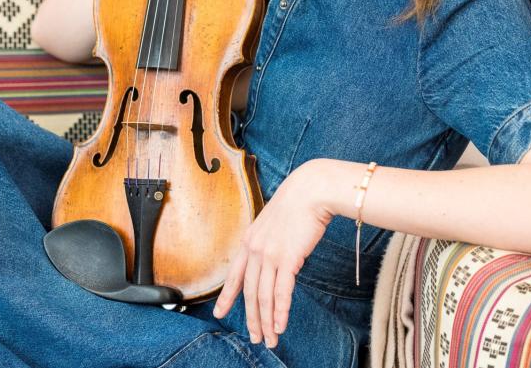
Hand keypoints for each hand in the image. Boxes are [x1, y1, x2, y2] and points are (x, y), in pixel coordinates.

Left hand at [213, 159, 334, 348]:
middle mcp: (254, 249)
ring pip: (263, 296)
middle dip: (251, 318)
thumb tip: (272, 260)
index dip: (227, 296)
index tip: (220, 312)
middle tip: (255, 338)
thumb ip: (267, 243)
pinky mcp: (287, 258)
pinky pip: (281, 292)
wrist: (310, 191)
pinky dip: (280, 312)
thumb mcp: (272, 223)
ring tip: (270, 339)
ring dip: (267, 321)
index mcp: (248, 241)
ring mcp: (269, 254)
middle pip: (248, 292)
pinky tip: (280, 326)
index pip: (233, 275)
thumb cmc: (296, 205)